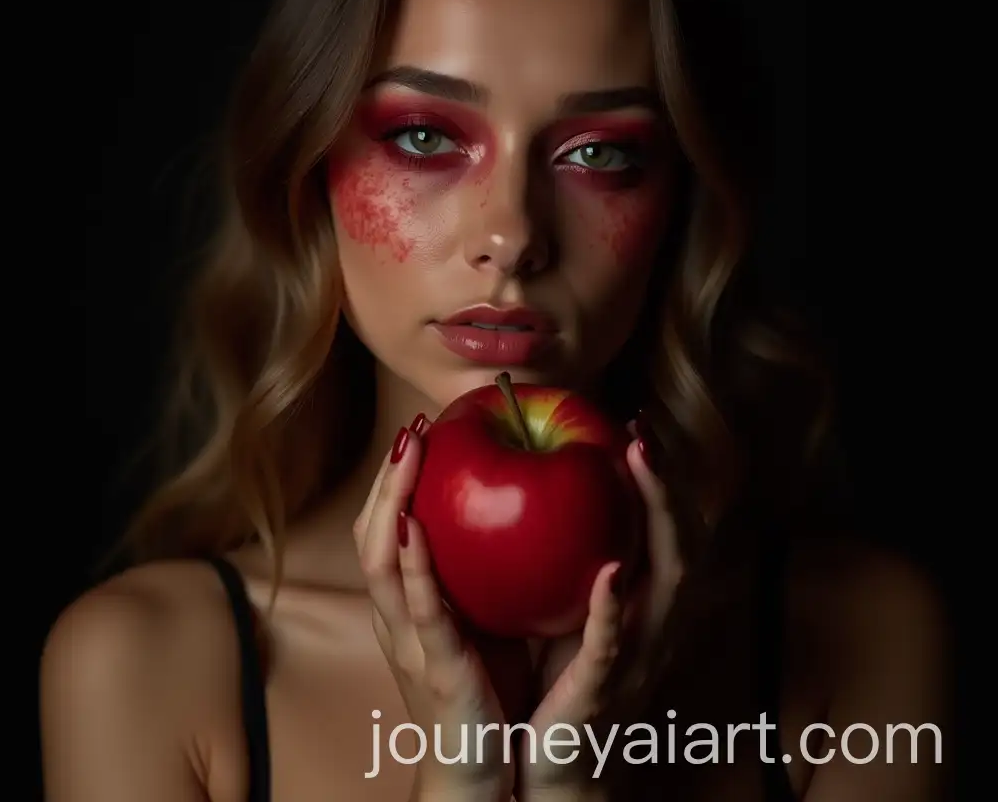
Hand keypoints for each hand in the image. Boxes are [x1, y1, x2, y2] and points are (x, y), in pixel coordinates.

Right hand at [353, 417, 516, 801]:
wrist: (482, 776)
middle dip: (387, 480)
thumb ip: (482, 573)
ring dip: (390, 504)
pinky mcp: (436, 671)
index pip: (385, 530)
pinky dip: (414, 569)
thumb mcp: (481, 620)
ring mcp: (410, 645)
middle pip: (371, 537)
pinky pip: (421, 614)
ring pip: (380, 565)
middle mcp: (397, 620)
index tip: (419, 433)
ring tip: (409, 457)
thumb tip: (512, 508)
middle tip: (412, 431)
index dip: (394, 481)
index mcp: (407, 607)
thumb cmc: (489, 693)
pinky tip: (416, 529)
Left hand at [518, 431, 683, 796]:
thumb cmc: (544, 677)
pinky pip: (614, 643)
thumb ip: (550, 557)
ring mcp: (630, 651)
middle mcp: (641, 618)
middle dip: (661, 485)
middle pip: (668, 540)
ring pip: (658, 579)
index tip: (632, 424)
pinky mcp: (602, 687)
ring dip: (654, 520)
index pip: (646, 527)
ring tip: (639, 466)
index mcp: (627, 597)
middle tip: (642, 434)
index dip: (648, 478)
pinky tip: (610, 571)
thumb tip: (519, 489)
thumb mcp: (548, 606)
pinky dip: (615, 609)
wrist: (541, 762)